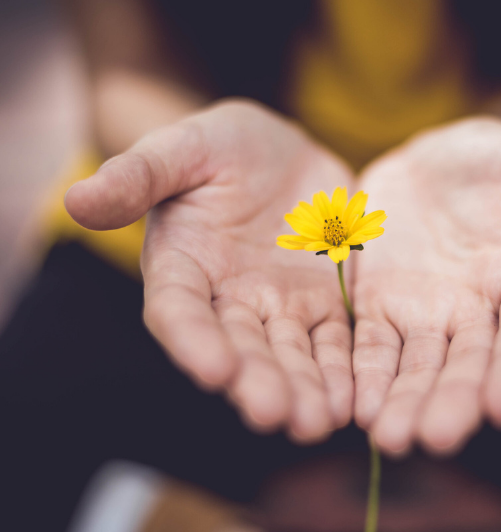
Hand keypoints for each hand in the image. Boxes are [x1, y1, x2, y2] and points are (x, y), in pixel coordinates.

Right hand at [66, 100, 354, 441]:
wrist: (280, 153)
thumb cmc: (220, 147)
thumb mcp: (182, 148)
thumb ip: (138, 174)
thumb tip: (77, 199)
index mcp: (183, 266)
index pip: (180, 310)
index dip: (193, 341)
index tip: (214, 370)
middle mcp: (228, 299)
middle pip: (240, 347)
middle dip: (257, 381)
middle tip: (275, 415)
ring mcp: (279, 306)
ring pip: (290, 354)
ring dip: (303, 389)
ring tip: (318, 422)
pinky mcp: (323, 303)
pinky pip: (334, 341)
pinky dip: (342, 371)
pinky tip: (354, 401)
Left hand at [352, 117, 500, 454]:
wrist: (431, 162)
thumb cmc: (497, 162)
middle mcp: (479, 311)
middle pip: (469, 362)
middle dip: (454, 400)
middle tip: (437, 438)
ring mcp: (427, 314)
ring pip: (418, 366)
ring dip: (405, 402)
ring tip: (390, 438)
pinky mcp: (380, 308)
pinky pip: (371, 347)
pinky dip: (364, 375)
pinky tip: (353, 406)